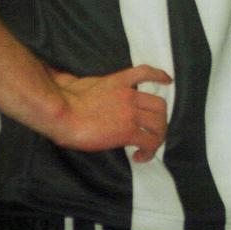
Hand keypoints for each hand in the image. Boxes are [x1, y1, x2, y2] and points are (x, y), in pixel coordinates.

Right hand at [47, 64, 171, 162]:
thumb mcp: (78, 82)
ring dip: (158, 136)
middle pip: (159, 104)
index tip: (168, 80)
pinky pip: (149, 142)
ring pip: (159, 123)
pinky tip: (140, 157)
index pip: (145, 72)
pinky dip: (149, 151)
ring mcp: (130, 113)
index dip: (160, 77)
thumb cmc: (63, 98)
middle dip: (160, 118)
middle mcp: (129, 95)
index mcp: (118, 81)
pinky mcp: (127, 132)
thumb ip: (85, 83)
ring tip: (148, 146)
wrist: (62, 112)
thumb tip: (67, 80)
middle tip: (151, 130)